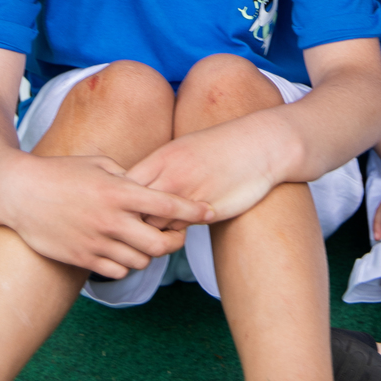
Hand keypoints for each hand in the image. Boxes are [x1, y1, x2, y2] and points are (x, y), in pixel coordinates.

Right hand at [0, 150, 213, 278]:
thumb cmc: (61, 172)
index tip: (209, 211)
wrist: (19, 193)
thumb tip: (151, 188)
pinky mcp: (82, 258)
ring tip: (145, 241)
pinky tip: (123, 251)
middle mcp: (110, 219)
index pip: (167, 206)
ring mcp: (96, 242)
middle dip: (175, 242)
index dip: (193, 210)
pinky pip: (117, 271)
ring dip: (149, 254)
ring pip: (141, 261)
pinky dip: (126, 264)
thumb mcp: (99, 164)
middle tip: (176, 235)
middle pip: (160, 244)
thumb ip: (128, 176)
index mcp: (118, 191)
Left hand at [127, 114, 283, 222]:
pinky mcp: (207, 212)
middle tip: (133, 227)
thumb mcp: (183, 148)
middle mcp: (171, 177)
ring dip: (151, 231)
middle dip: (129, 220)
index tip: (125, 207)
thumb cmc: (220, 147)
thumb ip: (160, 167)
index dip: (121, 200)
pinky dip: (173, 234)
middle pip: (133, 208)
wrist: (259, 145)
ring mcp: (189, 195)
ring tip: (153, 233)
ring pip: (154, 224)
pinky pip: (178, 230)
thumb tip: (137, 185)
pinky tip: (177, 231)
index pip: (124, 186)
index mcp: (162, 158)